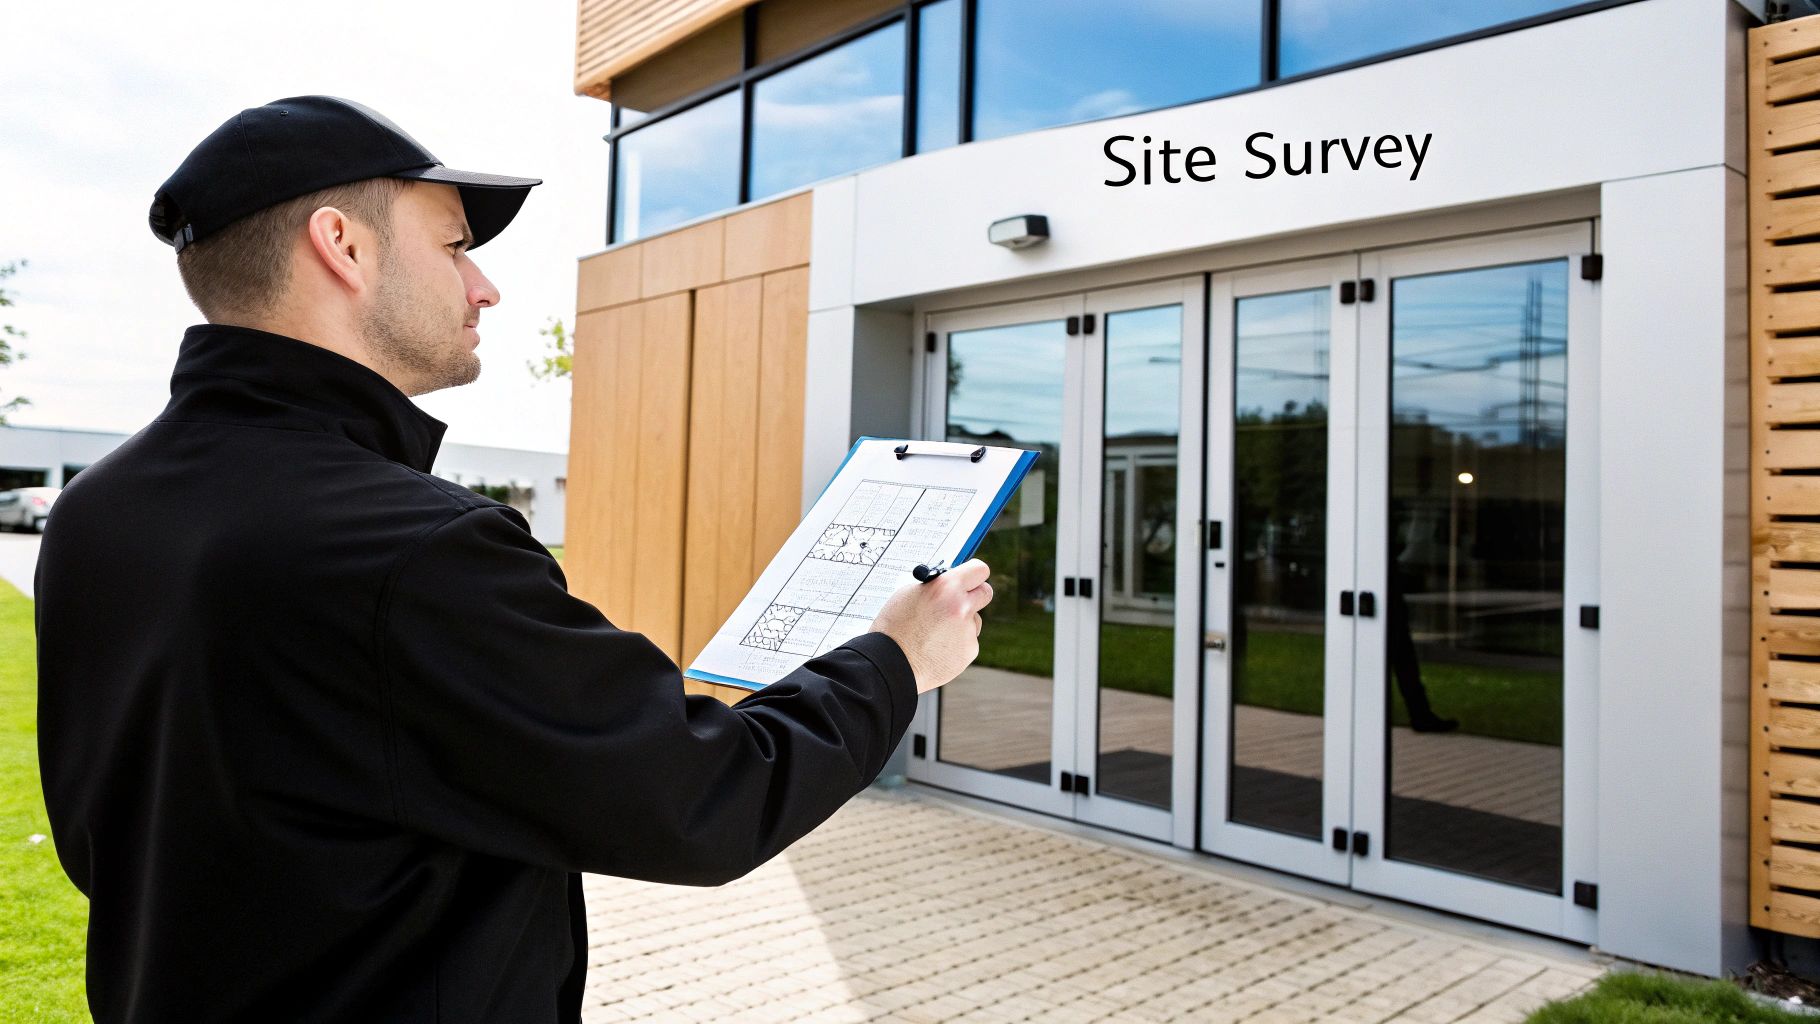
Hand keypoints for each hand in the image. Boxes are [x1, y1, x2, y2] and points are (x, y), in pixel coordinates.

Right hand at [867, 559, 992, 693]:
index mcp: (946, 587)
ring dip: (961, 623)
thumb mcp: (909, 594)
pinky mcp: (969, 651)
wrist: (890, 664)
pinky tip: (936, 648)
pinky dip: (956, 643)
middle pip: (986, 592)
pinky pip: (967, 641)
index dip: (974, 573)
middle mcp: (962, 607)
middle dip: (975, 595)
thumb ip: (936, 587)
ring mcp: (968, 630)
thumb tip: (951, 585)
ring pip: (974, 620)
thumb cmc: (894, 628)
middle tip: (962, 600)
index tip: (970, 577)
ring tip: (935, 633)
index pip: (979, 569)